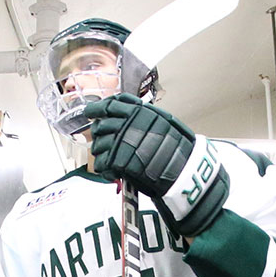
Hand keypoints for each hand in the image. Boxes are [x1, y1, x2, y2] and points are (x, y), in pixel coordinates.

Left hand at [84, 94, 228, 237]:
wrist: (184, 172)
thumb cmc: (177, 149)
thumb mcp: (163, 122)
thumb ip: (142, 116)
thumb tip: (121, 112)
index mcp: (140, 112)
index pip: (112, 104)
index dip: (99, 108)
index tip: (91, 112)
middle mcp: (130, 124)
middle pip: (101, 125)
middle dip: (98, 134)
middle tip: (101, 140)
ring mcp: (124, 142)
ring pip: (99, 145)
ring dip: (101, 153)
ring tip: (108, 159)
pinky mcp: (120, 161)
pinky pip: (102, 163)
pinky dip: (104, 168)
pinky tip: (110, 171)